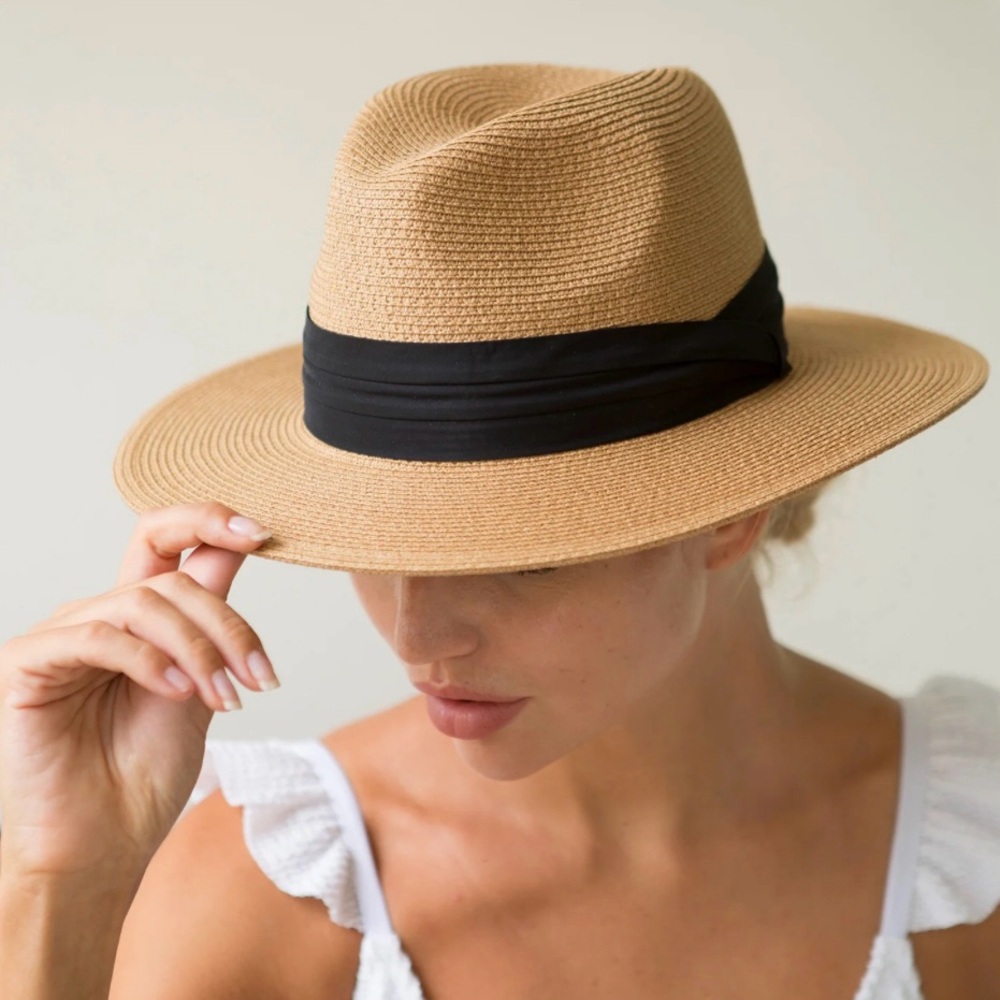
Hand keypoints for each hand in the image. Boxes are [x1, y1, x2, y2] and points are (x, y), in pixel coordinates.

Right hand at [0, 502, 279, 881]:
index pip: (166, 540)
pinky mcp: (28, 666)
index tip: (264, 534)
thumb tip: (244, 543)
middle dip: (228, 624)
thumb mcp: (200, 683)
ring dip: (199, 650)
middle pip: (171, 577)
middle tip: (260, 678)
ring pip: (142, 604)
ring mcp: (61, 638)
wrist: (105, 843)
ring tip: (225, 700)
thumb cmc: (146, 770)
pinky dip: (150, 662)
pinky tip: (177, 693)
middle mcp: (99, 616)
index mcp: (138, 616)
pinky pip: (97, 638)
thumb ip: (212, 620)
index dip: (211, 520)